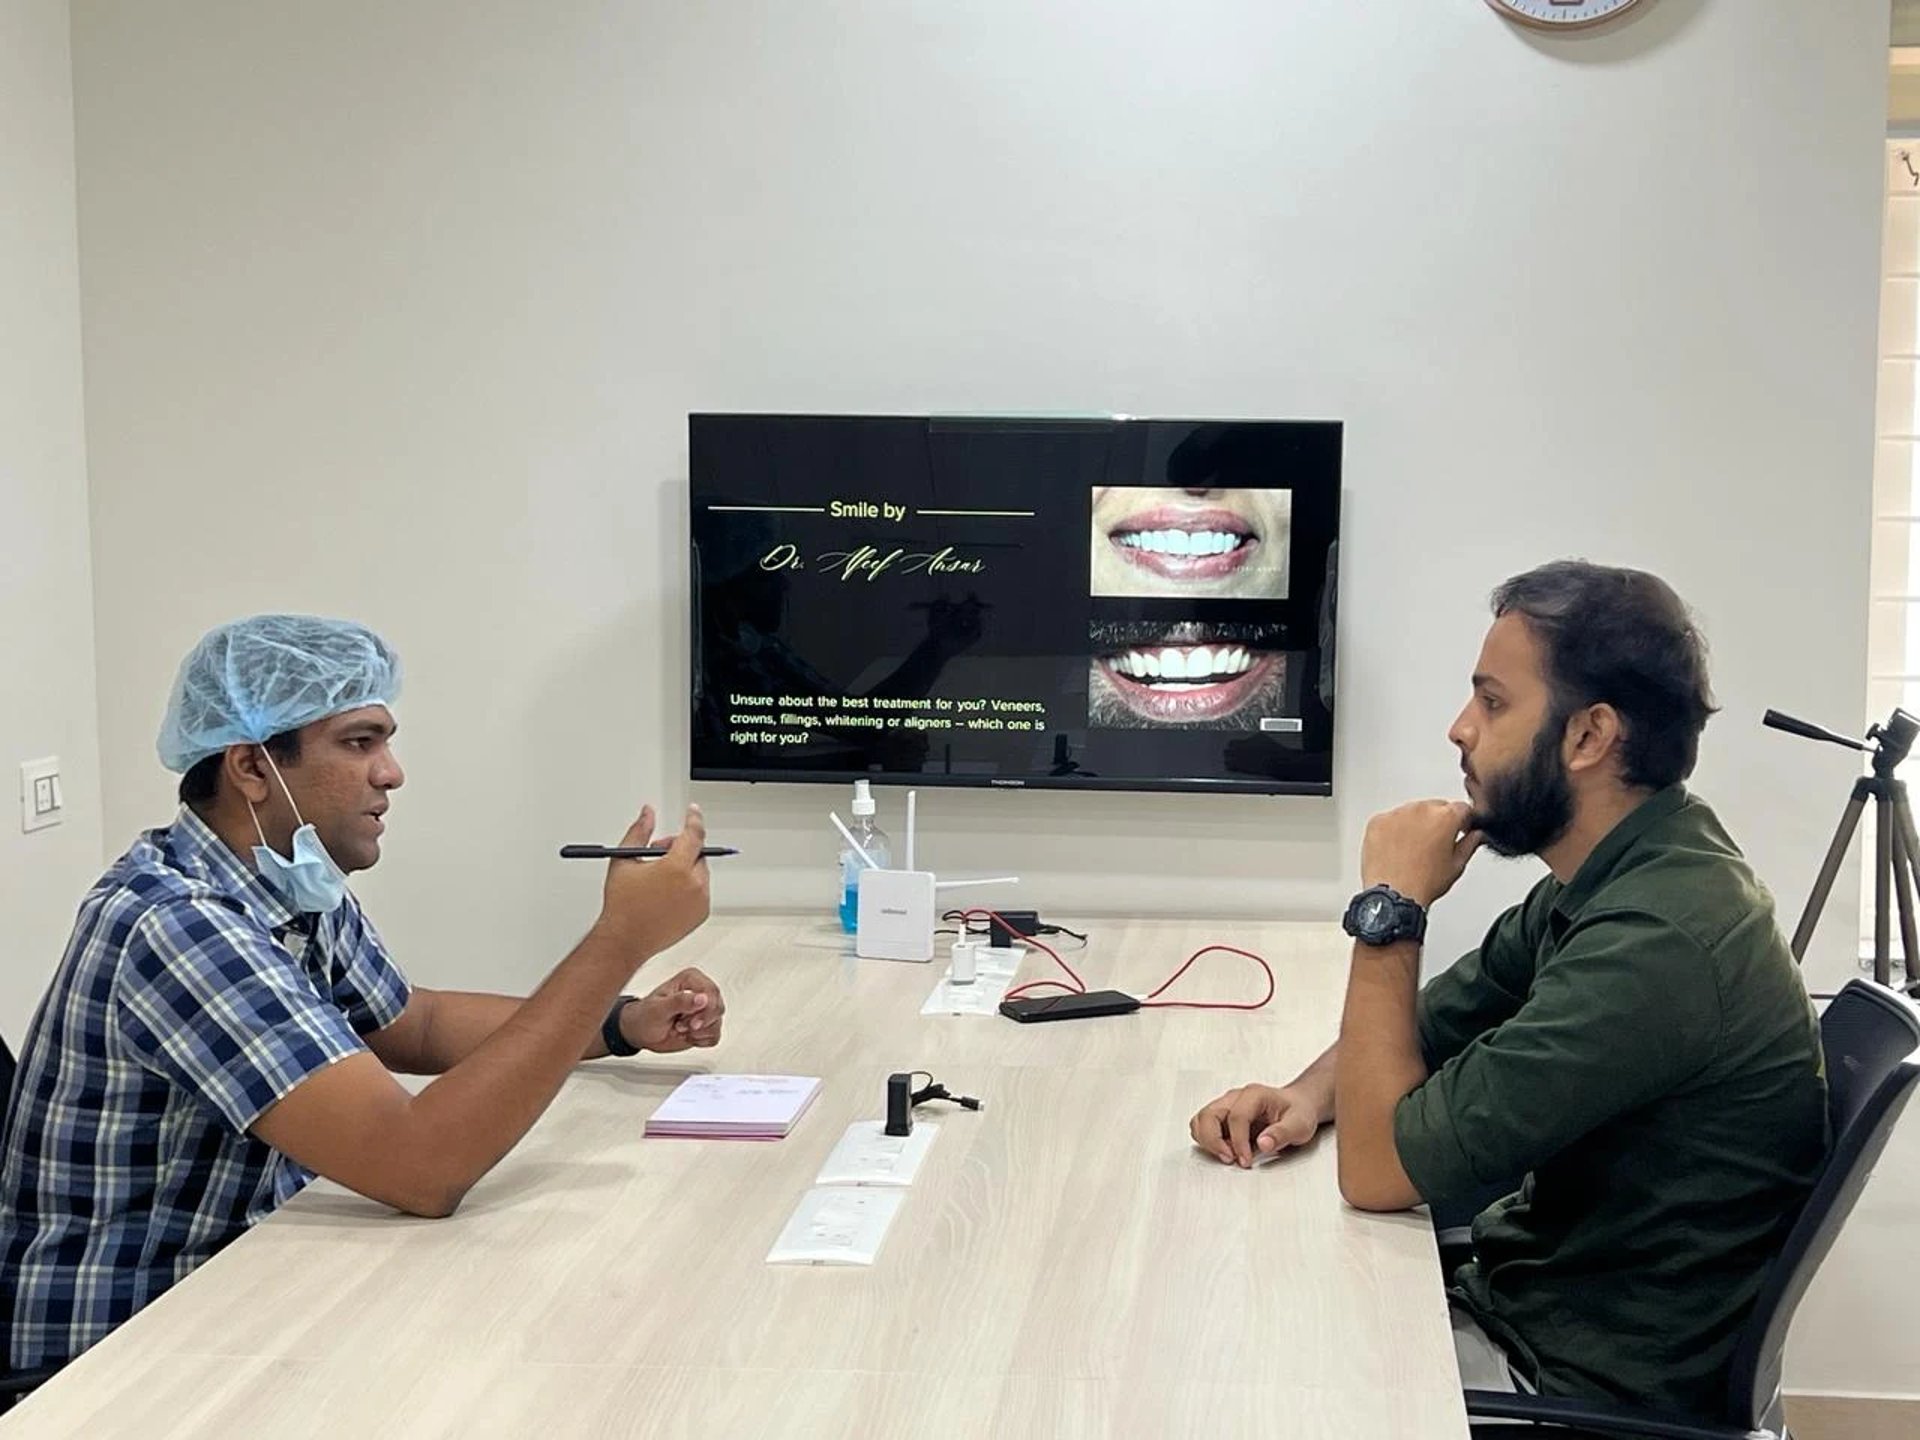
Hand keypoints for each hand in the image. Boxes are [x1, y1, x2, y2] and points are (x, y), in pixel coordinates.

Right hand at [595, 805, 711, 967]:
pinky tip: (666, 894)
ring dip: (685, 868)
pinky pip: (701, 891)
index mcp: (676, 868)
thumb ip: (639, 832)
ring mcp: (700, 901)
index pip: (694, 833)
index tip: (692, 811)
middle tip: (658, 855)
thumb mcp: (624, 860)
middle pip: (697, 853)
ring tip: (659, 879)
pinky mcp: (702, 914)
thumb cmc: (623, 904)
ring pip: (700, 871)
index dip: (694, 818)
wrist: (625, 939)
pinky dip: (689, 887)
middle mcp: (694, 884)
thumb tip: (648, 813)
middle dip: (680, 849)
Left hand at [622, 966, 725, 1052]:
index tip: (692, 1023)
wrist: (640, 1032)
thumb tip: (702, 998)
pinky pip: (714, 1036)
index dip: (705, 1010)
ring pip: (716, 1023)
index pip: (712, 992)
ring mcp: (704, 1009)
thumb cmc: (645, 1015)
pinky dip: (700, 1040)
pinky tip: (687, 1035)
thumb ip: (681, 1001)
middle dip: (699, 1023)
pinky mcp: (705, 1025)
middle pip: (717, 1008)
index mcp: (691, 980)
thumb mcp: (659, 1008)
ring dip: (697, 1033)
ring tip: (680, 1029)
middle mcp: (700, 992)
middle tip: (681, 1026)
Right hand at [1189, 1083, 1321, 1168]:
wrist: (1298, 1106)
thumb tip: (1263, 1143)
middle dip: (1214, 1141)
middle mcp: (1236, 1098)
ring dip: (1208, 1141)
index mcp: (1254, 1095)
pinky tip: (1225, 1151)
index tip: (1245, 1160)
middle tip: (1230, 1159)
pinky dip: (1208, 1141)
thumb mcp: (1299, 1124)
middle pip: (1209, 1115)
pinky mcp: (1222, 1117)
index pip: (1236, 1117)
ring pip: (1201, 1120)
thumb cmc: (1298, 1112)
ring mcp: (1227, 1106)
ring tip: (1227, 1156)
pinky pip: (1203, 1127)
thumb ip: (1282, 1133)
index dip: (1238, 1142)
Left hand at [1359, 799, 1483, 908]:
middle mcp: (1420, 810)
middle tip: (1435, 844)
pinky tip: (1396, 849)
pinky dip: (1394, 830)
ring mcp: (1397, 814)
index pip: (1462, 808)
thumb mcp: (1457, 865)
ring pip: (1412, 812)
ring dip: (1415, 824)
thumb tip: (1476, 835)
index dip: (1464, 821)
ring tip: (1414, 851)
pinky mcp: (1378, 821)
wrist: (1393, 894)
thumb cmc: (1424, 883)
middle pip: (1435, 807)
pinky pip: (1390, 820)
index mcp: (1445, 817)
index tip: (1462, 829)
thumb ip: (1470, 844)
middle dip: (1439, 822)